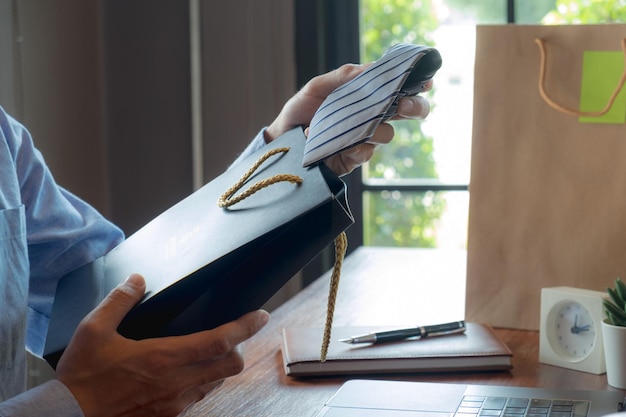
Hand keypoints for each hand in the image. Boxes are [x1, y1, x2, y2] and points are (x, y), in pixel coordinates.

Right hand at [56, 274, 268, 416]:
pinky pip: (198, 397)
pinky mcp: (167, 416)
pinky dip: (202, 382)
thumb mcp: (94, 330)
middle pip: (231, 365)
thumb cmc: (82, 377)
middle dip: (240, 347)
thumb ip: (119, 301)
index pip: (220, 341)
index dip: (245, 327)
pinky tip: (186, 373)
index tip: (260, 316)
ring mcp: (174, 403)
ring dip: (220, 366)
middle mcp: (177, 382)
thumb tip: (138, 280)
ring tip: (211, 351)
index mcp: (164, 357)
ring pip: (217, 382)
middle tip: (235, 333)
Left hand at [265, 63, 432, 174]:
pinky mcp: (353, 159)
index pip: (397, 89)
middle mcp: (371, 118)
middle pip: (406, 113)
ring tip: (357, 124)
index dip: (415, 84)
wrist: (280, 142)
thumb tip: (370, 68)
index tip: (425, 80)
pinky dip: (358, 147)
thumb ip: (344, 77)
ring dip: (376, 127)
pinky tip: (346, 144)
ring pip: (387, 134)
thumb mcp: (317, 87)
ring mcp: (364, 140)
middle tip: (406, 106)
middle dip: (413, 107)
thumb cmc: (299, 112)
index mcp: (366, 97)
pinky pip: (367, 153)